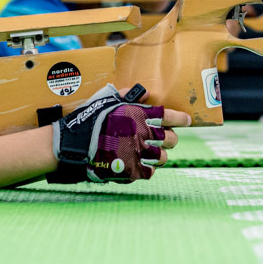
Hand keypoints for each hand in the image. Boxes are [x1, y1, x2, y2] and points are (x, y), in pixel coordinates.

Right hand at [49, 86, 184, 183]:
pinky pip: (150, 171)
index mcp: (141, 115)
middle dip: (169, 139)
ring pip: (163, 157)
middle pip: (171, 139)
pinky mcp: (134, 171)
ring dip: (158, 155)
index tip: (187, 120)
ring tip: (150, 153)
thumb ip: (127, 95)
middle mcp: (145, 134)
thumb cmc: (90, 120)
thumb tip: (144, 92)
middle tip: (162, 139)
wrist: (75, 145)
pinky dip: (147, 168)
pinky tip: (140, 164)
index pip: (170, 116)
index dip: (181, 118)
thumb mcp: (107, 100)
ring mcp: (141, 154)